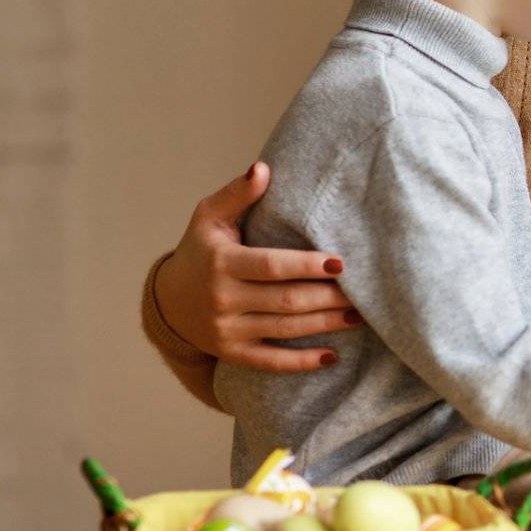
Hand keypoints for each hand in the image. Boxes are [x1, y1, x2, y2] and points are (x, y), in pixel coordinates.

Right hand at [152, 162, 358, 370]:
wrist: (168, 301)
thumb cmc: (200, 250)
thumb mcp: (210, 217)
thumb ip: (237, 193)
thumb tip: (263, 168)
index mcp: (222, 263)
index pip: (272, 266)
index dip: (308, 265)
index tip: (342, 263)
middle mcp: (223, 299)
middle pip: (286, 300)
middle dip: (328, 297)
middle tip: (363, 292)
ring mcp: (227, 330)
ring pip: (285, 330)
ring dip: (326, 324)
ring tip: (359, 315)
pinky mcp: (232, 353)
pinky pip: (271, 362)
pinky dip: (301, 362)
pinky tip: (332, 356)